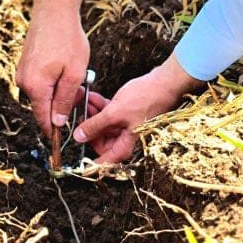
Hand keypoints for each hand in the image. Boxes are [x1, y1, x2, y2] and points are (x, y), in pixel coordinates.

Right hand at [16, 0, 88, 136]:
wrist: (53, 9)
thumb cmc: (67, 39)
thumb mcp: (74, 73)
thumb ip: (65, 101)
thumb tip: (57, 122)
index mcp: (35, 87)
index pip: (44, 119)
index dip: (55, 131)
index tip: (66, 139)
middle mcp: (24, 82)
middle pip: (44, 107)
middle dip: (62, 107)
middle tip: (82, 95)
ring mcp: (23, 73)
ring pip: (43, 94)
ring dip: (59, 92)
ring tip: (77, 77)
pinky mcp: (25, 65)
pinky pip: (40, 82)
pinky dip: (54, 82)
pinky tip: (66, 69)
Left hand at [73, 54, 204, 162]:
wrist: (165, 82)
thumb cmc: (147, 99)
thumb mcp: (114, 113)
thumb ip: (95, 126)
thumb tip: (79, 137)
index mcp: (126, 144)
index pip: (104, 159)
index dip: (89, 159)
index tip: (77, 152)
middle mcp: (127, 138)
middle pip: (101, 140)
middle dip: (88, 127)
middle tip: (79, 115)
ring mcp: (128, 125)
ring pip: (104, 125)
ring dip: (92, 114)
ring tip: (84, 101)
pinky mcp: (129, 113)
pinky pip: (110, 114)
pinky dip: (101, 107)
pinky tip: (93, 97)